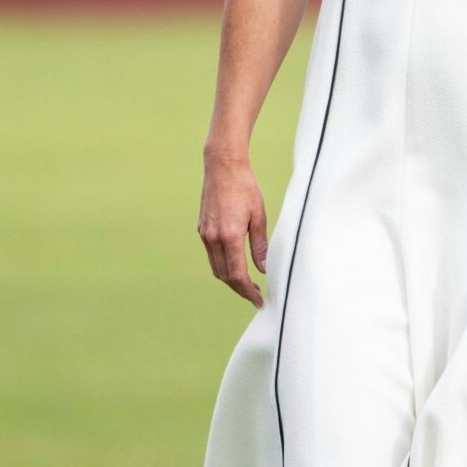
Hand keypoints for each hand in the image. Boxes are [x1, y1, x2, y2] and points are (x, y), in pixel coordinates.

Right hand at [198, 153, 268, 306]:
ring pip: (216, 268)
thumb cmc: (245, 187)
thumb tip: (264, 269)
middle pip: (224, 276)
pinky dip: (222, 266)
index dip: (248, 291)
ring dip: (230, 280)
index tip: (259, 300)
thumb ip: (260, 245)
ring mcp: (205, 234)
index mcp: (229, 236)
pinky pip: (211, 255)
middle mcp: (213, 238)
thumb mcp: (259, 216)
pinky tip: (235, 265)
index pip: (237, 274)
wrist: (222, 166)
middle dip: (240, 289)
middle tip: (255, 295)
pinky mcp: (202, 229)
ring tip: (248, 283)